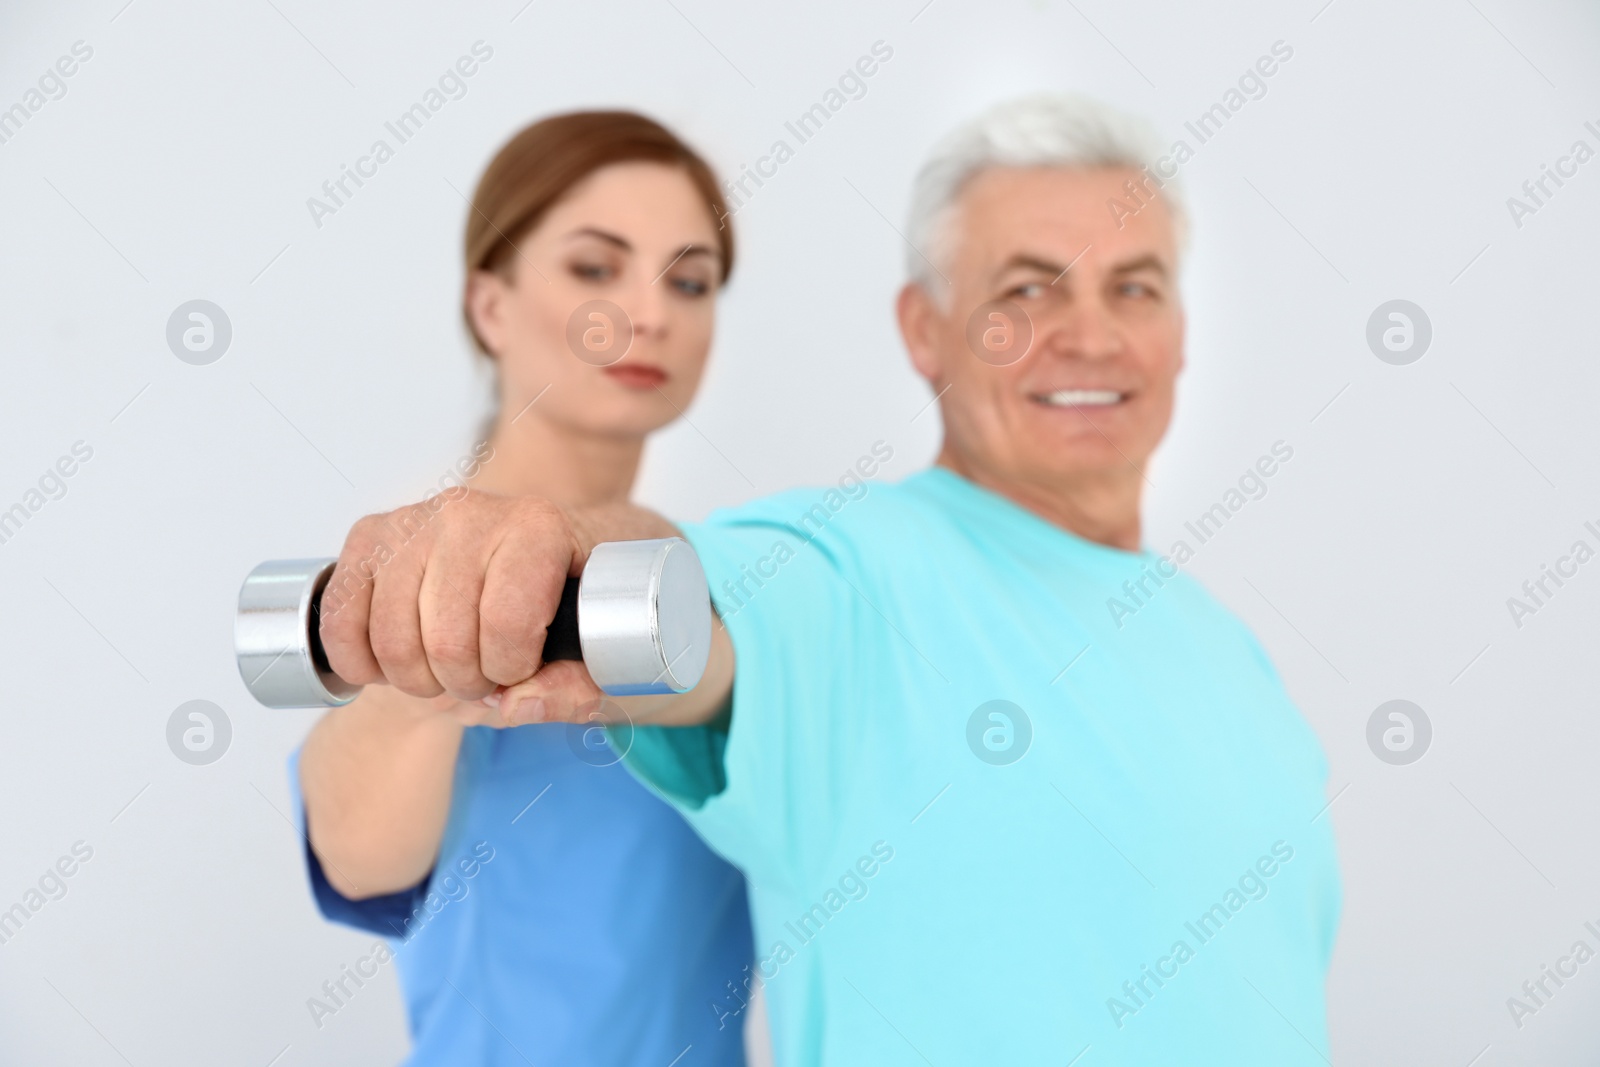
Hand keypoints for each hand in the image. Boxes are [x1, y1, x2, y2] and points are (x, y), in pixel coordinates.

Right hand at [318, 489, 602, 720]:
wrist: (518, 557)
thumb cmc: (556, 603)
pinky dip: (361, 663)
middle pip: (446, 640)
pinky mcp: (367, 537)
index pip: (508, 623)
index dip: (511, 669)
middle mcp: (470, 513)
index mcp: (537, 528)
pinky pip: (341, 621)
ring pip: (391, 639)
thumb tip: (520, 703)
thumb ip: (577, 688)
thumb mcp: (593, 648)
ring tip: (445, 669)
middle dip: (465, 682)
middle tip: (481, 676)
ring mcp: (412, 521)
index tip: (521, 668)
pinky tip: (391, 665)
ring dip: (417, 680)